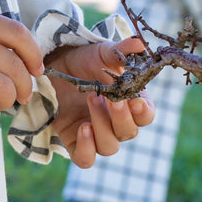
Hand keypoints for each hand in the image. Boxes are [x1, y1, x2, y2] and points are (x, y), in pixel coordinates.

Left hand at [46, 36, 154, 166]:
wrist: (55, 66)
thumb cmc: (85, 61)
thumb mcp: (102, 52)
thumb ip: (121, 50)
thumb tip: (139, 43)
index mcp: (130, 103)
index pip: (146, 116)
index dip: (144, 112)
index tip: (136, 101)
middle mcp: (116, 123)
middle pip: (128, 133)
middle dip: (121, 117)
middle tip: (111, 99)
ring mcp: (96, 134)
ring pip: (109, 146)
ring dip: (102, 126)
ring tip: (91, 100)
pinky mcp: (76, 142)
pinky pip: (86, 159)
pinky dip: (86, 149)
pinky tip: (82, 129)